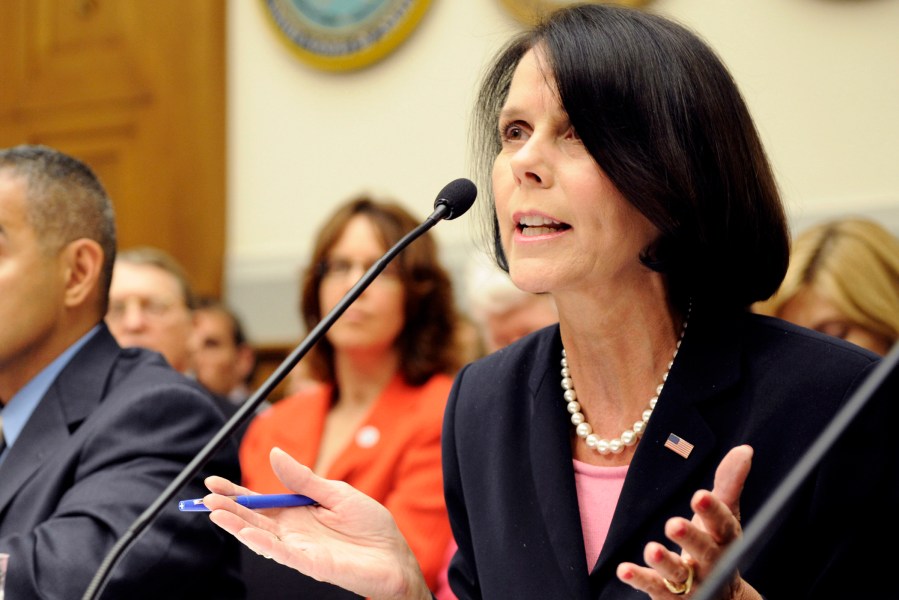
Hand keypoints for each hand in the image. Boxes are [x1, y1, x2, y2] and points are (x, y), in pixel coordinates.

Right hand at [203, 447, 431, 599]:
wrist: (394, 554)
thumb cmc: (370, 525)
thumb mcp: (336, 492)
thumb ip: (304, 478)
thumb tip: (274, 454)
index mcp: (298, 512)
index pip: (260, 501)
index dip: (236, 492)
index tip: (212, 482)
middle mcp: (293, 531)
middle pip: (253, 519)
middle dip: (228, 508)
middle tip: (205, 498)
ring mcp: (299, 548)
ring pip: (260, 537)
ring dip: (237, 526)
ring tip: (214, 512)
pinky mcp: (311, 563)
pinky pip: (281, 553)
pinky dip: (261, 543)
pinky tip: (244, 533)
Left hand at [616, 445, 761, 598]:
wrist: (723, 598)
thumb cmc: (717, 543)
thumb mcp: (725, 515)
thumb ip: (729, 483)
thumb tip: (745, 449)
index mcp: (725, 540)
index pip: (724, 525)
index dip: (713, 511)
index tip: (700, 495)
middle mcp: (712, 564)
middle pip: (704, 552)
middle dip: (691, 538)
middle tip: (673, 524)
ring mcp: (693, 583)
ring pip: (680, 574)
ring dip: (665, 562)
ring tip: (651, 549)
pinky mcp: (672, 597)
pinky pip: (655, 588)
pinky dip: (640, 579)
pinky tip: (623, 569)